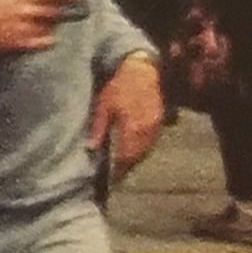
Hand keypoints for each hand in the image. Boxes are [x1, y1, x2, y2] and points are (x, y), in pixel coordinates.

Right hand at [0, 0, 83, 52]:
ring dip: (52, 24)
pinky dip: (48, 39)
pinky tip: (40, 35)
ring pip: (52, 27)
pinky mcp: (24, 43)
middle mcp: (28, 12)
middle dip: (60, 11)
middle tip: (56, 10)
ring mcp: (27, 29)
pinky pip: (47, 42)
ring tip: (41, 22)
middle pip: (56, 11)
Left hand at [89, 52, 164, 182]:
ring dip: (135, 160)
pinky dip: (142, 149)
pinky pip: (151, 142)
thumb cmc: (119, 88)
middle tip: (117, 177)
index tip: (111, 179)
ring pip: (146, 150)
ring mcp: (155, 126)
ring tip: (124, 167)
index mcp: (131, 128)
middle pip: (137, 156)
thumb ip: (99, 128)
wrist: (142, 72)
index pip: (125, 156)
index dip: (119, 169)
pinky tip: (134, 151)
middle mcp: (146, 130)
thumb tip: (91, 149)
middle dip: (127, 167)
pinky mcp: (160, 122)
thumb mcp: (104, 106)